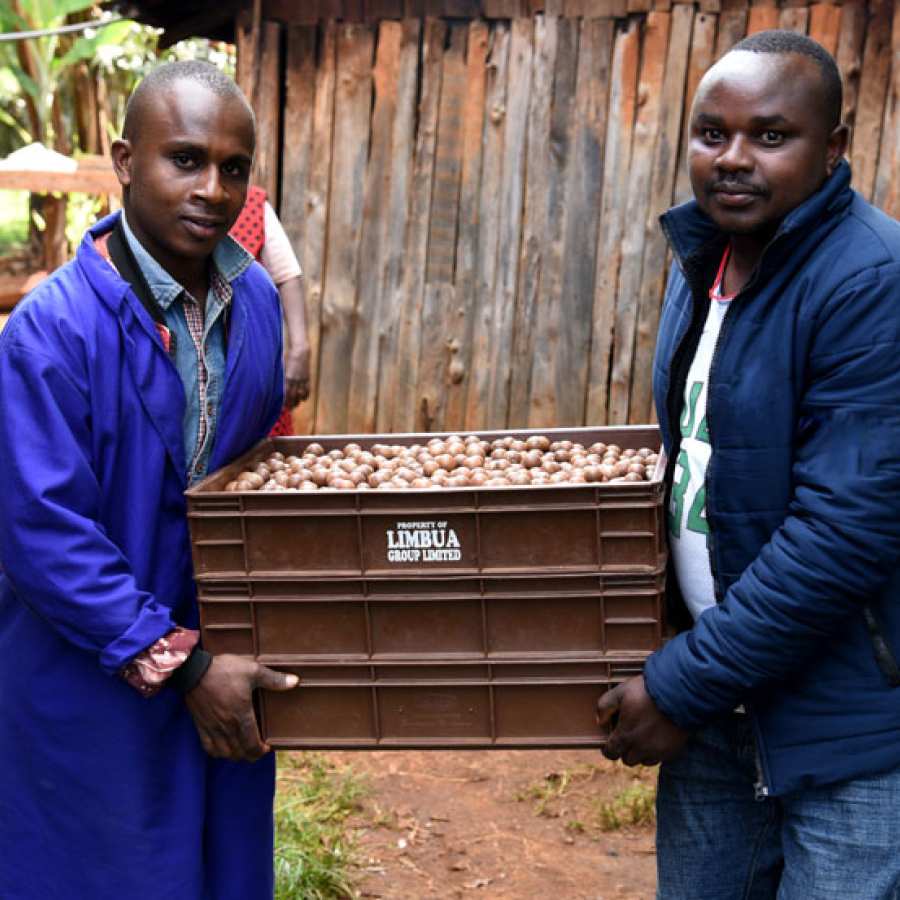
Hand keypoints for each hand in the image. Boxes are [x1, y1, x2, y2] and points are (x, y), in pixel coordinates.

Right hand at [184, 654, 298, 761]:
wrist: (194, 671)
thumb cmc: (224, 670)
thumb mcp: (252, 671)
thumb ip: (274, 679)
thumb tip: (295, 682)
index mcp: (241, 715)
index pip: (252, 745)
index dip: (261, 752)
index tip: (267, 747)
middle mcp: (226, 726)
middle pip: (239, 753)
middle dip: (251, 755)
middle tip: (257, 748)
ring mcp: (212, 728)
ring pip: (225, 753)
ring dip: (235, 755)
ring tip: (243, 748)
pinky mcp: (201, 726)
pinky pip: (209, 748)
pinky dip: (218, 752)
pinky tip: (223, 747)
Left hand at [284, 344, 310, 407]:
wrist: (300, 351)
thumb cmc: (288, 357)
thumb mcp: (282, 367)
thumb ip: (281, 377)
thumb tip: (278, 385)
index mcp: (287, 377)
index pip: (285, 393)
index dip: (284, 401)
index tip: (282, 407)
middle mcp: (295, 380)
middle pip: (293, 395)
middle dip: (291, 403)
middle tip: (289, 409)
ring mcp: (302, 379)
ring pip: (301, 393)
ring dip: (298, 401)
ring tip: (296, 405)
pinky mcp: (307, 377)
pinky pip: (307, 389)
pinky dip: (306, 395)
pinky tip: (303, 398)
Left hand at [597, 675, 689, 766]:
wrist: (679, 693)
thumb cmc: (648, 691)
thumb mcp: (620, 692)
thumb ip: (605, 707)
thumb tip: (601, 722)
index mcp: (626, 734)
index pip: (611, 753)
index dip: (608, 749)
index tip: (611, 742)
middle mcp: (641, 747)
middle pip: (627, 759)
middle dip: (625, 750)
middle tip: (628, 736)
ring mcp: (658, 751)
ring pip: (644, 761)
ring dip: (641, 752)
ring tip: (643, 736)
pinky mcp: (672, 751)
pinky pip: (660, 758)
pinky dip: (655, 752)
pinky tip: (656, 737)